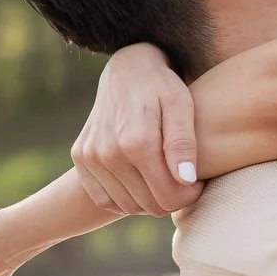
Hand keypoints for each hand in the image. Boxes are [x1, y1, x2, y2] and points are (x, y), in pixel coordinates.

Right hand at [72, 43, 201, 215]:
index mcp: (137, 142)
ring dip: (149, 201)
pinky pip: (104, 199)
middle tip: (182, 181)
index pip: (169, 197)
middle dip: (171, 199)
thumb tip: (186, 180)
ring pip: (128, 206)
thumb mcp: (181, 106)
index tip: (196, 182)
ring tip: (163, 180)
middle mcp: (108, 152)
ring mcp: (90, 156)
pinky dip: (124, 199)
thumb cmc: (162, 87)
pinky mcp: (80, 158)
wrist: (127, 69)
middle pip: (149, 205)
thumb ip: (183, 143)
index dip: (188, 196)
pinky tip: (140, 182)